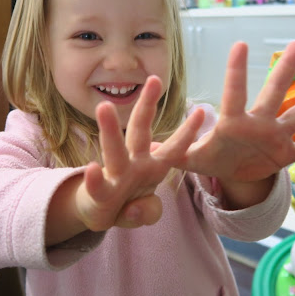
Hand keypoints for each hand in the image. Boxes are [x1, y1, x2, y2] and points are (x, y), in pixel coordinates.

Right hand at [76, 76, 204, 230]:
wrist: (98, 215)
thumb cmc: (126, 204)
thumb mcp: (145, 212)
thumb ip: (149, 212)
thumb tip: (139, 208)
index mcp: (152, 168)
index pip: (173, 148)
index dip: (187, 132)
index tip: (202, 112)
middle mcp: (134, 165)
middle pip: (141, 132)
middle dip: (147, 106)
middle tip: (154, 80)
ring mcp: (115, 177)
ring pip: (114, 151)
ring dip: (110, 129)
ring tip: (104, 106)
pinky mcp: (99, 195)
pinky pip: (98, 187)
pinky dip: (94, 179)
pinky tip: (92, 169)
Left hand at [179, 40, 294, 183]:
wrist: (228, 170)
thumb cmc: (207, 158)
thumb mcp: (190, 160)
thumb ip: (173, 153)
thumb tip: (147, 147)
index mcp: (233, 124)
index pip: (234, 94)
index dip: (237, 72)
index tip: (240, 44)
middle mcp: (259, 124)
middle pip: (275, 94)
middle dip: (286, 71)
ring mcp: (276, 138)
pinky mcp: (286, 155)